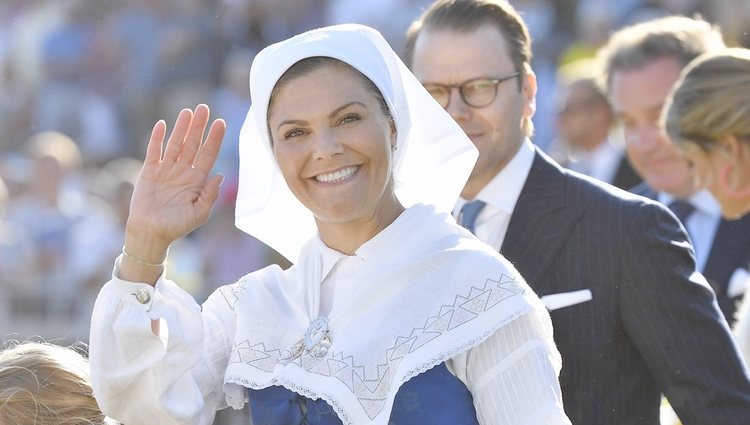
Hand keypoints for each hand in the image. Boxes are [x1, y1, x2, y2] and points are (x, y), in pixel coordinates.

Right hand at [121, 104, 224, 282]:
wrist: (151, 233)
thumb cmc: (177, 226)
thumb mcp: (199, 213)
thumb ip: (210, 195)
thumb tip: (220, 175)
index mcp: (197, 180)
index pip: (208, 154)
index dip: (214, 139)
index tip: (221, 123)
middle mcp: (183, 171)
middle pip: (193, 144)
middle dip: (199, 127)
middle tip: (204, 108)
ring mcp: (166, 169)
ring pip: (175, 143)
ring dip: (181, 128)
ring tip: (188, 112)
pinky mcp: (149, 171)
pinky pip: (154, 151)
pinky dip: (157, 138)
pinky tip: (162, 125)